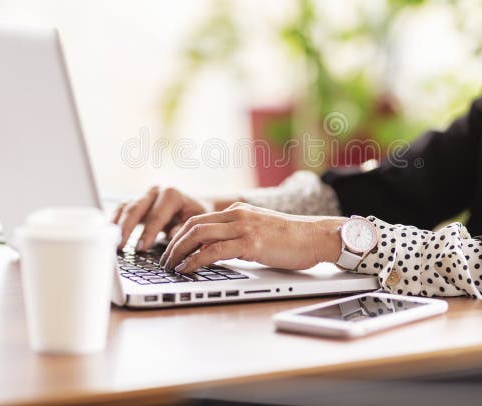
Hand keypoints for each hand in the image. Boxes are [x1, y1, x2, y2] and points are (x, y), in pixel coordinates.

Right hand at [113, 186, 213, 250]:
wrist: (195, 207)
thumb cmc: (196, 216)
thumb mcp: (197, 222)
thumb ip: (185, 228)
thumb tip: (171, 235)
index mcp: (172, 194)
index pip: (157, 215)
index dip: (148, 233)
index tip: (141, 248)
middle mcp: (156, 191)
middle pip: (137, 208)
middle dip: (127, 228)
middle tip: (120, 245)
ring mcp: (145, 195)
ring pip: (126, 207)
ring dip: (117, 224)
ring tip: (111, 241)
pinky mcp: (137, 202)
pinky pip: (122, 209)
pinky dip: (115, 220)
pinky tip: (109, 233)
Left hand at [160, 202, 346, 272]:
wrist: (316, 237)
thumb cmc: (292, 240)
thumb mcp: (260, 232)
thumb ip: (238, 237)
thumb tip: (216, 252)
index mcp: (238, 211)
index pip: (199, 219)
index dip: (180, 235)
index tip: (171, 250)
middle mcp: (237, 215)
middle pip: (192, 225)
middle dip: (174, 244)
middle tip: (165, 261)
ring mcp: (243, 227)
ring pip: (198, 235)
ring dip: (179, 252)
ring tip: (171, 267)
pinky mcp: (249, 243)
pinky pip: (213, 251)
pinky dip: (195, 261)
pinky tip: (187, 269)